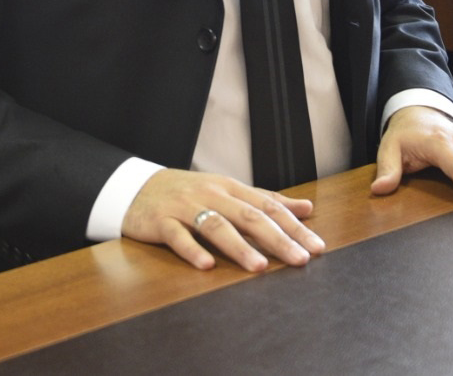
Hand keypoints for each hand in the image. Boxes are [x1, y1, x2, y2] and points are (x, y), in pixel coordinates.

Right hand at [122, 168, 324, 272]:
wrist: (136, 187)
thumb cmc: (188, 192)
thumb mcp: (228, 191)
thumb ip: (265, 200)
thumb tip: (306, 208)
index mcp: (230, 188)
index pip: (268, 206)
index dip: (293, 226)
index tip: (316, 247)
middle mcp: (211, 195)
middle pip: (249, 216)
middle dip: (277, 238)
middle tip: (299, 259)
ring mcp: (185, 208)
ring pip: (216, 226)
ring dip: (239, 247)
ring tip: (260, 267)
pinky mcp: (161, 222)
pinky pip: (178, 236)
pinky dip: (193, 250)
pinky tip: (206, 265)